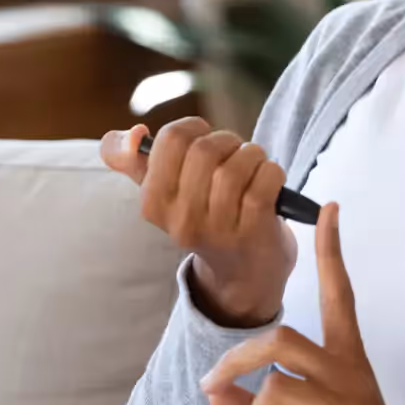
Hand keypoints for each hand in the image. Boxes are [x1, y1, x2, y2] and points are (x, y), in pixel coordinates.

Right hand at [100, 118, 295, 327]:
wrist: (241, 274)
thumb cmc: (204, 219)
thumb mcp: (163, 193)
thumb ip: (134, 160)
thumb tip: (132, 134)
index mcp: (153, 203)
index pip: (172, 138)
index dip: (195, 129)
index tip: (203, 141)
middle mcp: (181, 218)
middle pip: (206, 148)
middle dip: (227, 141)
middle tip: (233, 156)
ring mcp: (218, 227)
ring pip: (237, 163)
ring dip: (252, 156)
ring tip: (252, 169)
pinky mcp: (255, 229)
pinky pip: (265, 178)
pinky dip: (271, 172)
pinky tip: (268, 183)